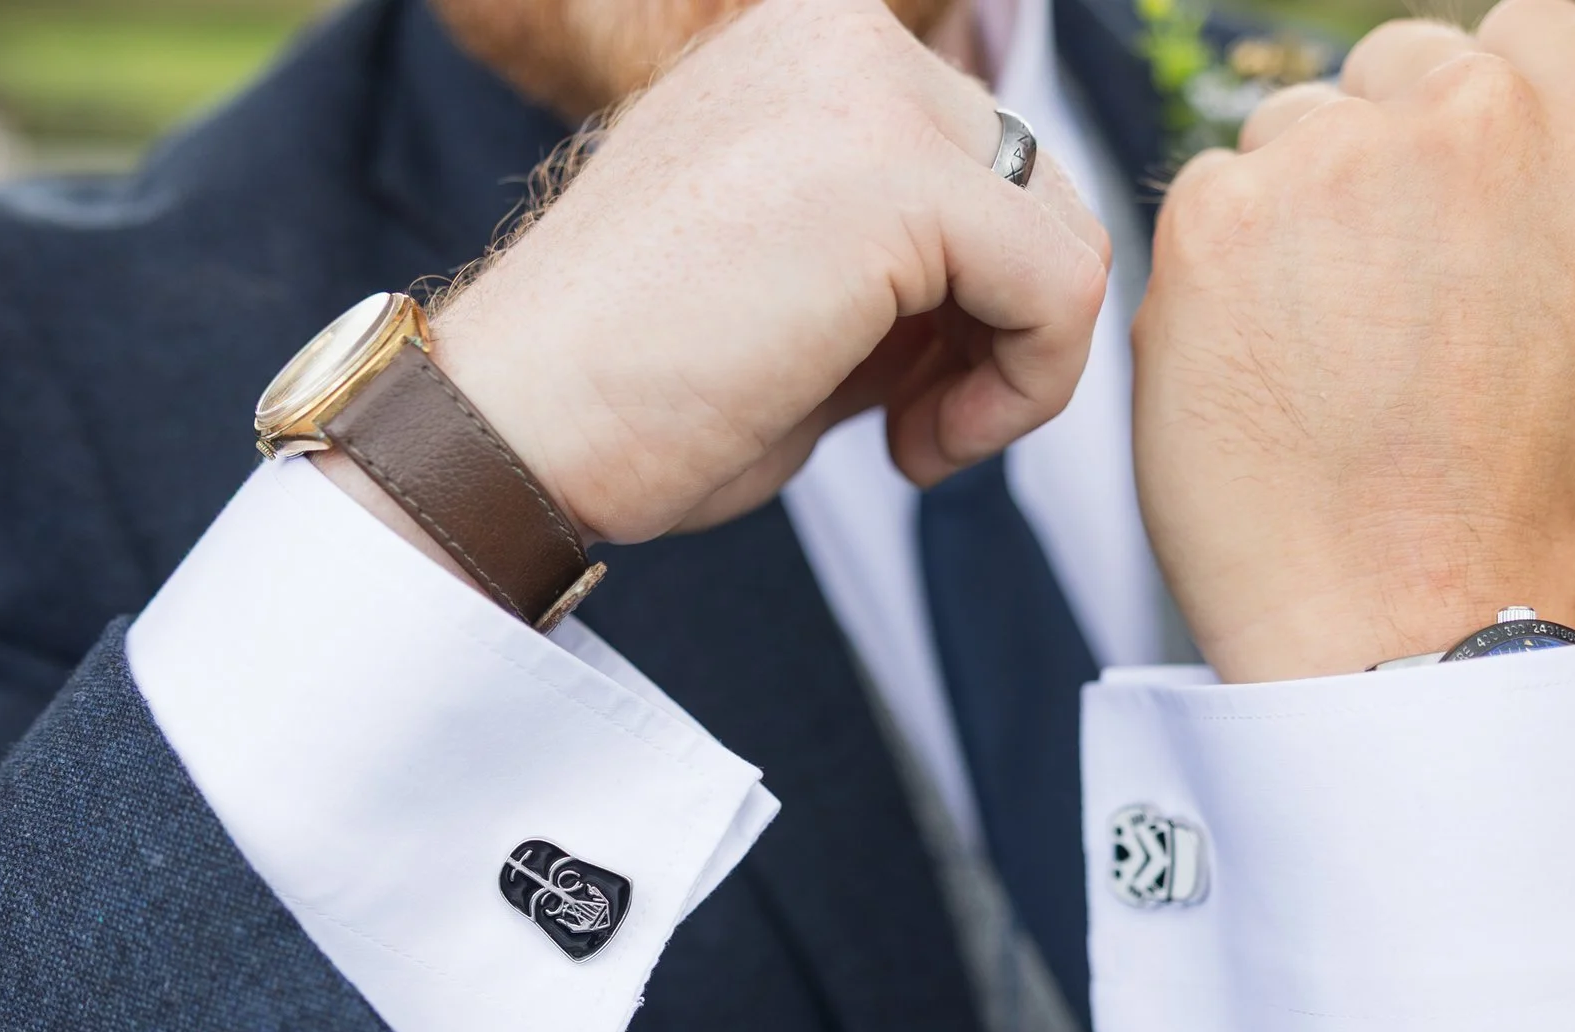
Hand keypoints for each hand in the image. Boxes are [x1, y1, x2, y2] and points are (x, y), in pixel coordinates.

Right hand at [411, 0, 1110, 545]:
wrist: (511, 425)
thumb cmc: (620, 387)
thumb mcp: (784, 278)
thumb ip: (895, 251)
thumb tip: (1019, 287)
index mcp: (799, 46)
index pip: (973, 156)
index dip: (967, 294)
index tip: (898, 388)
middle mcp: (835, 34)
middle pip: (1033, 185)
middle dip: (998, 325)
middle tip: (908, 424)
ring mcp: (868, 91)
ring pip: (1063, 234)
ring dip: (1015, 366)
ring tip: (912, 440)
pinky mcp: (900, 178)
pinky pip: (1062, 289)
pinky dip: (1021, 395)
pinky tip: (914, 448)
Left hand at [1133, 0, 1574, 680]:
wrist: (1403, 615)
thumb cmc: (1545, 509)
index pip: (1516, 42)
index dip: (1469, 129)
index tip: (1447, 215)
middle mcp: (1475, 116)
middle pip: (1392, 75)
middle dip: (1377, 163)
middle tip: (1375, 296)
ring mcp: (1337, 161)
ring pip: (1286, 134)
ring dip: (1290, 214)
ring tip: (1320, 346)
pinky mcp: (1217, 221)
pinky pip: (1200, 202)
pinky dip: (1213, 274)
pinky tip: (1254, 364)